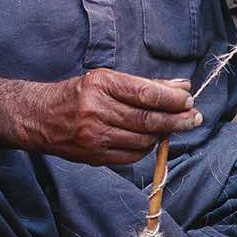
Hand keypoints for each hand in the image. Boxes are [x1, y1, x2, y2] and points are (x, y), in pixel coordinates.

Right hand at [28, 68, 202, 165]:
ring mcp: (94, 136)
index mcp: (101, 85)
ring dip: (163, 134)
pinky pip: (131, 156)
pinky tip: (152, 139)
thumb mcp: (108, 80)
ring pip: (142, 140)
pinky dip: (146, 148)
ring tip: (173, 126)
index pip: (145, 94)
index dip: (172, 99)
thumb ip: (145, 84)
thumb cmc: (80, 93)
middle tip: (195, 118)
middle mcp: (97, 110)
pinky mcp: (94, 156)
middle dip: (176, 120)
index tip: (188, 100)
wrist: (41, 117)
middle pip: (147, 119)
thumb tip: (182, 87)